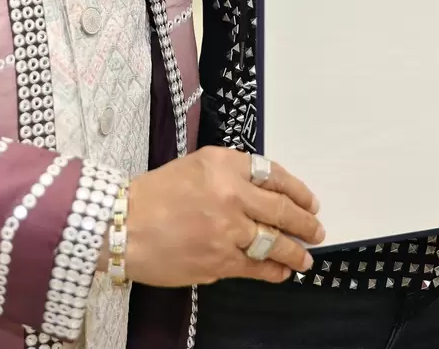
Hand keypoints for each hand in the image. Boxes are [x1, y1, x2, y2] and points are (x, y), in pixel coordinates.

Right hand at [124, 147, 323, 286]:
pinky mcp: (219, 262)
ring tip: (306, 257)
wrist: (121, 226)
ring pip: (274, 242)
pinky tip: (282, 272)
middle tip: (317, 229)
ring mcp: (227, 231)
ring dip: (295, 251)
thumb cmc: (154, 194)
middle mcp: (231, 195)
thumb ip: (229, 174)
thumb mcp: (195, 167)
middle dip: (305, 222)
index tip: (310, 201)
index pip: (274, 176)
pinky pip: (256, 267)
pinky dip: (274, 271)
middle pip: (281, 210)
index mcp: (225, 165)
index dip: (298, 191)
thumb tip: (263, 193)